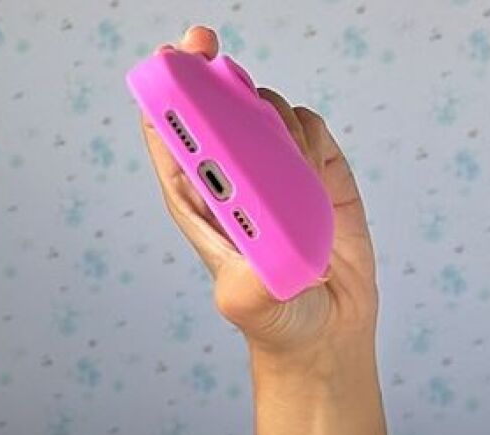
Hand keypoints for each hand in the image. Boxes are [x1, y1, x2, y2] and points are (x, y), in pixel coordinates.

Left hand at [140, 25, 378, 366]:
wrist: (327, 332)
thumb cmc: (274, 318)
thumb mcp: (249, 303)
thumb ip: (248, 275)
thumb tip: (256, 242)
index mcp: (200, 205)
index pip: (172, 142)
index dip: (162, 99)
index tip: (162, 64)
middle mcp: (234, 180)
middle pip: (213, 110)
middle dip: (206, 73)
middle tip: (206, 47)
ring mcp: (276, 171)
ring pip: (262, 112)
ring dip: (268, 115)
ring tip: (284, 162)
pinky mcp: (317, 171)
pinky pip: (308, 129)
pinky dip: (309, 133)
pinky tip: (312, 167)